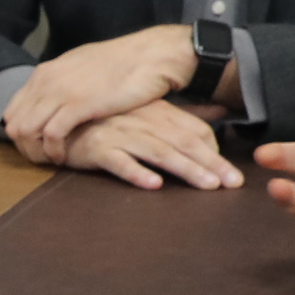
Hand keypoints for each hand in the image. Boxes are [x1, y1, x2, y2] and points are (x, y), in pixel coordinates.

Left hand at [2, 24, 198, 157]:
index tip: (36, 145)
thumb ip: (63, 81)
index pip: (13, 108)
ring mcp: (60, 91)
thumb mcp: (82, 66)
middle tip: (42, 159)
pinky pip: (50, 135)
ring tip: (52, 160)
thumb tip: (53, 94)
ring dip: (36, 151)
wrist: (150, 55)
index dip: (21, 131)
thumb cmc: (122, 63)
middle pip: (15, 122)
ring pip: (27, 130)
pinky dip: (53, 151)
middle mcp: (46, 80)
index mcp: (45, 71)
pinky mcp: (77, 105)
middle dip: (24, 146)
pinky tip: (63, 158)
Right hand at [43, 101, 231, 192]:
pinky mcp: (96, 148)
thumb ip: (184, 114)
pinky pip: (119, 161)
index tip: (232, 176)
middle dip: (210, 164)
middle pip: (183, 142)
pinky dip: (136, 172)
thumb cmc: (109, 120)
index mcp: (157, 111)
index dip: (215, 154)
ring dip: (184, 169)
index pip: (194, 131)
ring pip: (158, 152)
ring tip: (206, 186)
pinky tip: (153, 184)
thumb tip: (220, 109)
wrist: (61, 118)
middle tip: (233, 184)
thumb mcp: (148, 112)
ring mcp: (119, 133)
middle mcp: (142, 120)